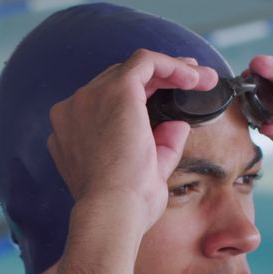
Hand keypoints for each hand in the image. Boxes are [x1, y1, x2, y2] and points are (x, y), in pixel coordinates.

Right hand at [47, 49, 217, 232]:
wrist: (112, 212)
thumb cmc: (123, 207)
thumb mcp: (143, 173)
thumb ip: (159, 146)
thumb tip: (177, 126)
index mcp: (71, 133)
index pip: (106, 103)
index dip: (141, 95)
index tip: (169, 97)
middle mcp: (73, 111)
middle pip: (118, 81)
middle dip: (159, 78)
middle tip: (191, 81)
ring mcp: (89, 98)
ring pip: (133, 69)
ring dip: (170, 70)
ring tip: (201, 78)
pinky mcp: (114, 91)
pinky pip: (145, 62)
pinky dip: (171, 65)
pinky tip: (194, 77)